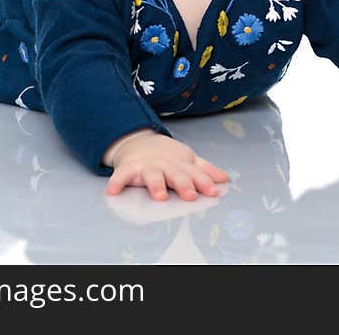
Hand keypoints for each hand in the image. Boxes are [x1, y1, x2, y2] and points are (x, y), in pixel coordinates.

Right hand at [105, 130, 229, 200]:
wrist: (139, 142)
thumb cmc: (167, 158)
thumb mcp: (187, 161)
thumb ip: (205, 171)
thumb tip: (225, 179)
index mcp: (181, 165)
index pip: (195, 174)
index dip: (204, 183)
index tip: (214, 192)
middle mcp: (165, 165)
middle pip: (176, 175)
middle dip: (184, 184)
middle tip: (191, 196)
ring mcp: (147, 166)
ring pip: (152, 175)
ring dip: (156, 185)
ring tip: (160, 196)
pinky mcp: (129, 168)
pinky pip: (121, 175)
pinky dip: (117, 181)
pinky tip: (113, 191)